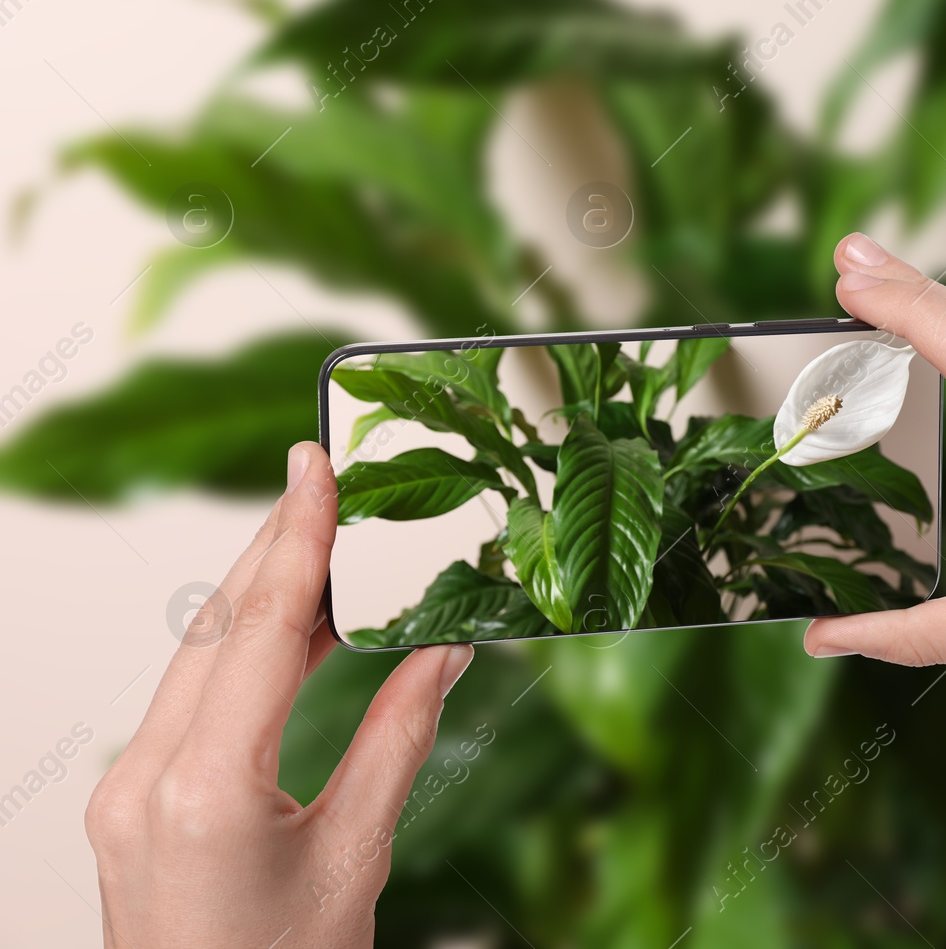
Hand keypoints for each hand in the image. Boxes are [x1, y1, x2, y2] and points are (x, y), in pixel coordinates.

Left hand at [84, 443, 472, 948]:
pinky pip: (189, 695)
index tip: (316, 465)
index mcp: (207, 789)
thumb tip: (444, 650)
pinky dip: (242, 647)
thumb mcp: (358, 855)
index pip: (262, 628)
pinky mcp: (131, 800)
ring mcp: (127, 789)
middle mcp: (146, 777)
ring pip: (198, 654)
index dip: (297, 537)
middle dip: (275, 546)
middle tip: (324, 480)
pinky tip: (291, 629)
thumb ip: (399, 738)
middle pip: (218, 626)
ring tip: (324, 544)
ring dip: (259, 594)